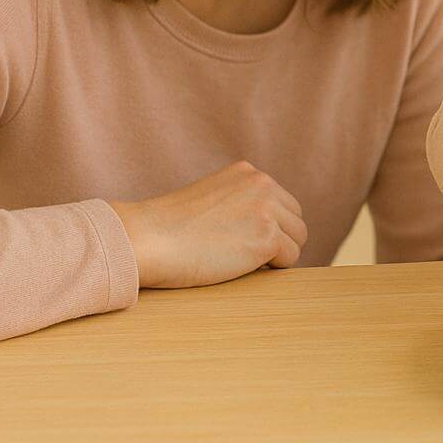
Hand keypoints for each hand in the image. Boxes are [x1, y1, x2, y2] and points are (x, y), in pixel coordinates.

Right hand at [109, 161, 308, 288]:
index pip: (282, 202)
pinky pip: (290, 259)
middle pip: (295, 220)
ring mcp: (267, 209)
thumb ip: (239, 202)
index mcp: (248, 172)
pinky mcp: (268, 237)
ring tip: (240, 261)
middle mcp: (263, 184)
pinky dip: (272, 269)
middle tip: (244, 255)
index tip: (244, 240)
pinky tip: (241, 268)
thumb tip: (269, 226)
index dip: (268, 226)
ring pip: (297, 240)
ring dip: (276, 255)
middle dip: (277, 239)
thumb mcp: (210, 199)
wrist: (145, 239)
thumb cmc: (167, 229)